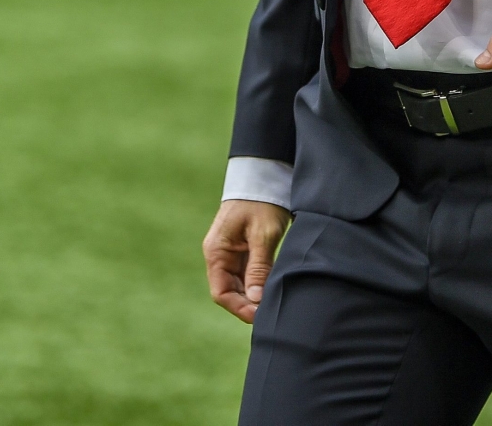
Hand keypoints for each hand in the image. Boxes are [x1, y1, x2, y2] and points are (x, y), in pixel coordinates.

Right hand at [203, 199, 291, 324]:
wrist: (262, 177)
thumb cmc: (261, 202)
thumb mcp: (262, 234)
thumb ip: (258, 267)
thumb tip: (255, 300)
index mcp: (217, 252)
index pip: (221, 292)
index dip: (239, 308)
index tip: (260, 315)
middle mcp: (220, 255)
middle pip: (230, 292)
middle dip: (248, 305)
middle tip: (272, 312)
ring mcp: (230, 254)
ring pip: (239, 285)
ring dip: (254, 296)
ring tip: (274, 303)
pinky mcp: (242, 251)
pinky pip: (247, 275)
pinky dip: (258, 285)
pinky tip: (273, 289)